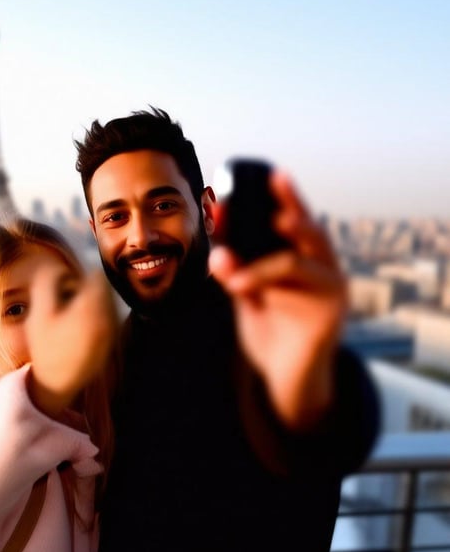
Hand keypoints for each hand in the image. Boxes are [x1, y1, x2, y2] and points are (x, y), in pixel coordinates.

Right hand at [25, 263, 116, 418]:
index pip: (97, 275)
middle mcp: (109, 317)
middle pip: (104, 287)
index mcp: (93, 307)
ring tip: (71, 319)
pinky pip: (108, 317)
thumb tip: (59, 267)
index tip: (66, 290)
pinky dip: (96, 318)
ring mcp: (114, 330)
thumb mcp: (40, 312)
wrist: (57, 383)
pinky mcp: (113, 341)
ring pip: (107, 302)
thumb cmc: (46, 346)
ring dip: (92, 303)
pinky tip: (78, 332)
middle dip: (87, 290)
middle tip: (67, 304)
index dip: (80, 277)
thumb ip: (47, 282)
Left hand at [209, 170, 346, 430]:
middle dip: (290, 205)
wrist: (284, 377)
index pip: (296, 220)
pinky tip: (238, 284)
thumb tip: (218, 252)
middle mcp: (323, 267)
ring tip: (232, 249)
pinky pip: (299, 283)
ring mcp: (331, 286)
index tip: (270, 174)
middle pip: (311, 228)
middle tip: (274, 184)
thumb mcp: (248, 295)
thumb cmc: (270, 329)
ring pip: (301, 254)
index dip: (287, 196)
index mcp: (304, 258)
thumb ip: (235, 272)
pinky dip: (263, 277)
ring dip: (265, 249)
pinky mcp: (333, 308)